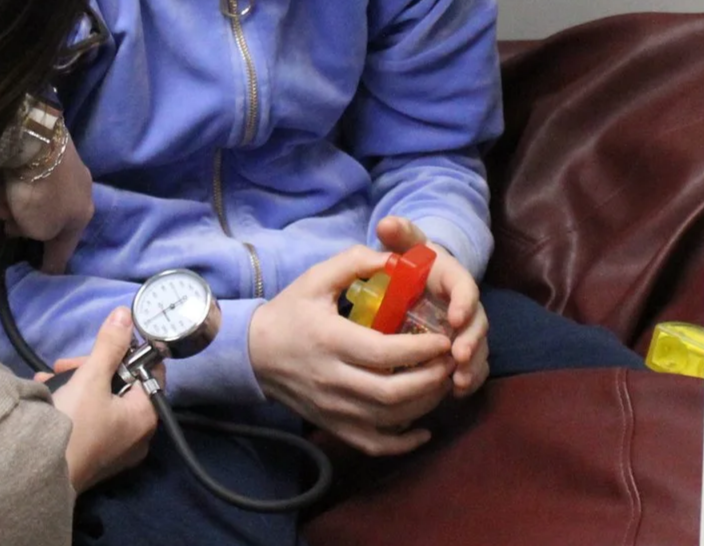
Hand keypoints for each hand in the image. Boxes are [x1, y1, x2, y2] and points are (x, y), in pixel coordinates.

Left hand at [0, 136, 92, 273]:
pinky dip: (16, 187)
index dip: (53, 263)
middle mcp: (78, 192)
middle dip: (25, 227)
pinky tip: (2, 186)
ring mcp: (62, 170)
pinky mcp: (45, 154)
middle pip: (47, 221)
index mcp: (82, 215)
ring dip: (15, 207)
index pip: (65, 248)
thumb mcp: (43, 229)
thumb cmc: (41, 195)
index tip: (45, 274)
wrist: (36, 142)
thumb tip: (41, 233)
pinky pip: (29, 180)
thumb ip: (43, 237)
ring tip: (0, 205)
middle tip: (8, 228)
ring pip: (35, 200)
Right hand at [47, 308, 157, 492]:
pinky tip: (50, 396)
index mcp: (146, 415)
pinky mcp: (96, 456)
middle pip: (123, 386)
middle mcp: (138, 435)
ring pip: (103, 402)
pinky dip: (74, 405)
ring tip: (52, 379)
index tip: (104, 345)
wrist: (38, 474)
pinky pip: (92, 421)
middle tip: (66, 366)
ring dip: (77, 384)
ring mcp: (117, 449)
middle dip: (92, 368)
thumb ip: (109, 345)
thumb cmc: (74, 425)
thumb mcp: (91, 378)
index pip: (150, 371)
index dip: (128, 353)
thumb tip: (125, 314)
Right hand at [248, 246, 454, 455]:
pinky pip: (374, 444)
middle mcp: (333, 381)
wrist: (253, 354)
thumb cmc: (289, 313)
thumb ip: (353, 263)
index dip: (420, 350)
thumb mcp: (315, 280)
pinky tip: (425, 429)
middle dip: (430, 379)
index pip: (384, 354)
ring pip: (389, 420)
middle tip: (450, 361)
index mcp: (331, 342)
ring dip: (425, 405)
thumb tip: (393, 258)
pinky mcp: (334, 426)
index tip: (444, 339)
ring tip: (442, 382)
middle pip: (392, 393)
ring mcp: (334, 409)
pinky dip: (404, 444)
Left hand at [376, 217, 489, 396]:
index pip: (465, 288)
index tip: (454, 317)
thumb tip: (387, 223)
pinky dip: (468, 380)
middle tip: (459, 357)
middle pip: (477, 324)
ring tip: (458, 382)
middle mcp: (465, 305)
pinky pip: (472, 366)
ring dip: (472, 366)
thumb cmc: (411, 261)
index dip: (464, 302)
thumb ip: (399, 234)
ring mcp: (466, 329)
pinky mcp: (461, 349)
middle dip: (471, 341)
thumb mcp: (406, 245)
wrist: (420, 278)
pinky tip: (456, 394)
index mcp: (453, 278)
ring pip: (479, 349)